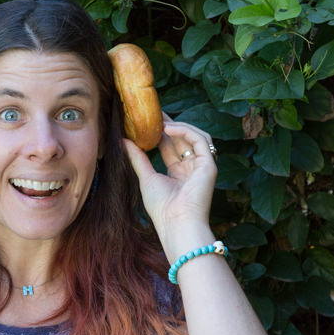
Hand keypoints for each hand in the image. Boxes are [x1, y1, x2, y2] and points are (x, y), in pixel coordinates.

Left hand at [123, 114, 216, 250]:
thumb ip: (138, 158)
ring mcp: (202, 166)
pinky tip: (169, 128)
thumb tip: (124, 140)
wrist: (177, 223)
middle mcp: (191, 168)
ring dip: (178, 126)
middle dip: (169, 124)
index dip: (161, 132)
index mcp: (178, 173)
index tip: (148, 120)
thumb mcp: (146, 178)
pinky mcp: (209, 165)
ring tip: (160, 120)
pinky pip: (201, 140)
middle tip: (154, 111)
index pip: (170, 146)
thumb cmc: (162, 208)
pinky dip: (186, 131)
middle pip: (182, 139)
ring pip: (194, 136)